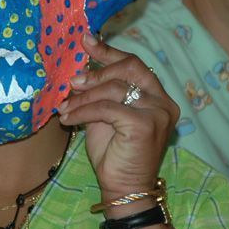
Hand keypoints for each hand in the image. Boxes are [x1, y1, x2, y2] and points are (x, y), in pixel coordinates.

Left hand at [58, 34, 178, 205]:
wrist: (124, 189)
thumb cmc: (115, 155)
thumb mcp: (105, 116)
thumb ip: (100, 94)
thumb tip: (78, 71)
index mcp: (158, 96)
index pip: (134, 64)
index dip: (108, 51)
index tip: (86, 40)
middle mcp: (164, 101)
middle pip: (129, 68)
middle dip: (96, 73)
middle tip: (72, 81)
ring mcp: (158, 112)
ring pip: (114, 89)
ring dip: (84, 96)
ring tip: (65, 107)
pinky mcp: (145, 124)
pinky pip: (107, 108)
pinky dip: (84, 110)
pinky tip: (69, 119)